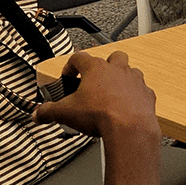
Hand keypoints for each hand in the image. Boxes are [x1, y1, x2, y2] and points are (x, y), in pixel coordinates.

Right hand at [34, 51, 158, 140]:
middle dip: (103, 65)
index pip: (79, 57)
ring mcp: (135, 80)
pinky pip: (141, 89)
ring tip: (111, 93)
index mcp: (96, 69)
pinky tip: (126, 106)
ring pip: (130, 70)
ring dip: (121, 79)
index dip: (71, 65)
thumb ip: (48, 111)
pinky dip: (134, 95)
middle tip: (94, 79)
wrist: (129, 127)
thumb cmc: (101, 114)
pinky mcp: (146, 94)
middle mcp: (118, 70)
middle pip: (112, 57)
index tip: (68, 75)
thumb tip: (39, 113)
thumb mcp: (65, 113)